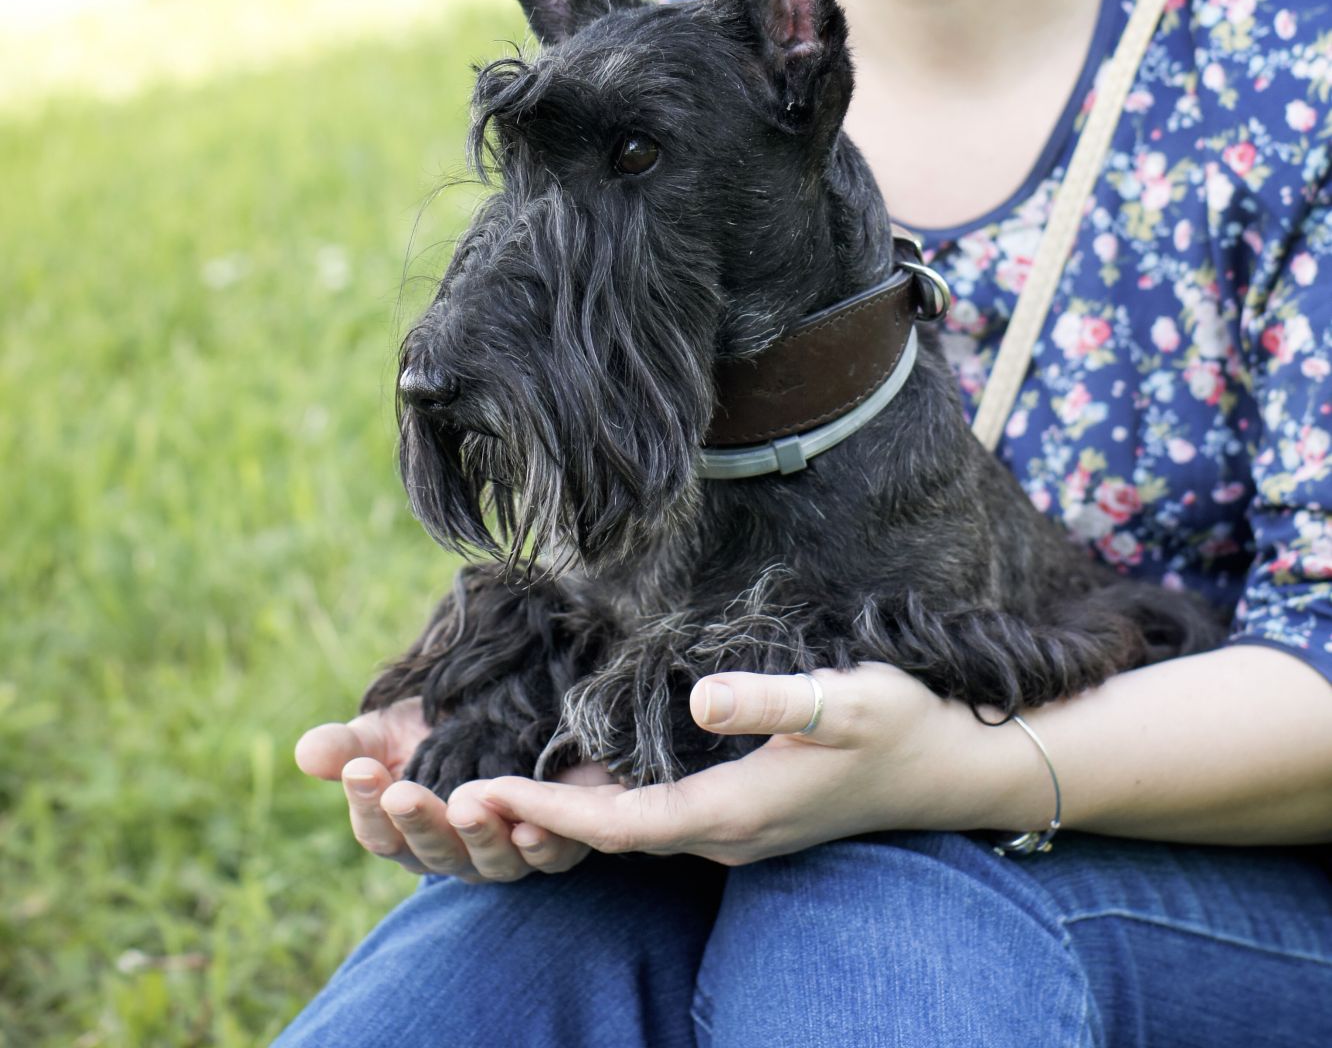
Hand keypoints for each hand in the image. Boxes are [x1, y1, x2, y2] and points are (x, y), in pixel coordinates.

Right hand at [294, 698, 614, 881]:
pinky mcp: (559, 839)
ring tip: (466, 804)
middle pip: (433, 851)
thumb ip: (349, 746)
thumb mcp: (390, 731)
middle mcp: (457, 852)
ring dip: (478, 835)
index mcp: (409, 833)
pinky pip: (552, 856)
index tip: (361, 769)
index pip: (380, 832)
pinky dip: (542, 845)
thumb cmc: (440, 729)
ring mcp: (507, 852)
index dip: (367, 805)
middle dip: (418, 822)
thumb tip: (305, 753)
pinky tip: (532, 826)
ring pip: (491, 860)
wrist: (513, 713)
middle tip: (403, 792)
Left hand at [444, 665, 1025, 866]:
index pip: (617, 823)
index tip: (474, 791)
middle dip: (529, 818)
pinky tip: (570, 779)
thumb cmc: (899, 723)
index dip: (544, 809)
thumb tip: (702, 700)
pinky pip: (652, 820)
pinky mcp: (744, 814)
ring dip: (557, 815)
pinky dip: (599, 806)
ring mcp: (734, 829)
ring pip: (626, 832)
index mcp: (734, 811)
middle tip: (446, 795)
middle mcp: (724, 832)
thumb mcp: (842, 698)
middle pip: (608, 836)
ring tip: (483, 790)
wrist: (954, 769)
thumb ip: (769, 700)